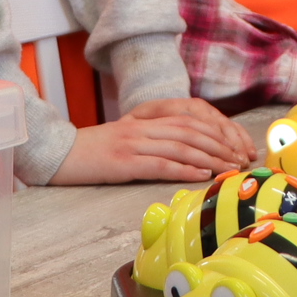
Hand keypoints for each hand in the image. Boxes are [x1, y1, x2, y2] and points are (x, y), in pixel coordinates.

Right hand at [50, 98, 252, 183]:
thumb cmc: (91, 151)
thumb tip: (184, 154)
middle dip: (219, 146)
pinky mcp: (122, 163)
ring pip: (180, 147)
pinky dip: (183, 170)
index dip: (215, 132)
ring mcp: (132, 144)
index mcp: (144, 121)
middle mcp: (142, 128)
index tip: (234, 147)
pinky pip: (158, 165)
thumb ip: (151, 140)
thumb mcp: (124, 138)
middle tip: (239, 160)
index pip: (188, 120)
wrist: (57, 154)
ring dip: (209, 159)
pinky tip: (200, 176)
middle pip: (190, 132)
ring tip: (228, 169)